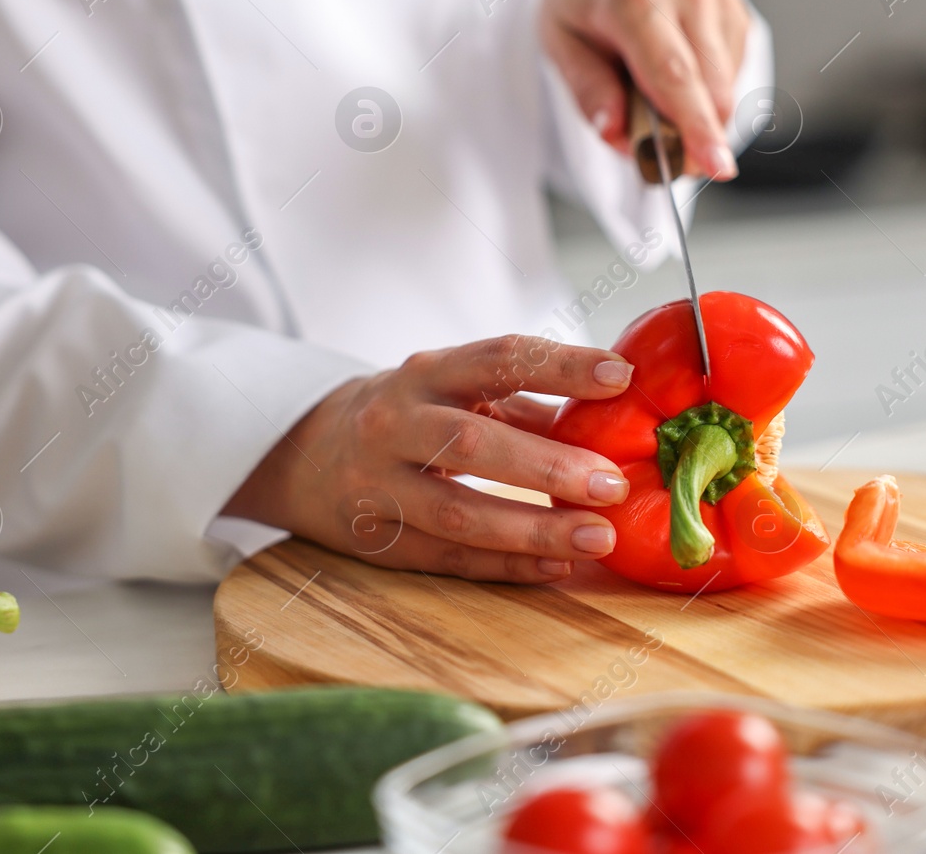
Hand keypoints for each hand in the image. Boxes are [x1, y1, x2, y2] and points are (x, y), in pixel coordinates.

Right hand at [223, 336, 634, 583]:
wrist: (305, 453)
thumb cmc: (409, 415)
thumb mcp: (455, 390)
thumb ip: (529, 403)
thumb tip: (617, 417)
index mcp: (426, 373)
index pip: (497, 358)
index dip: (559, 365)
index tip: (620, 377)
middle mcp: (395, 424)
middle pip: (472, 443)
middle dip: (548, 465)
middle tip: (613, 484)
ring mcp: (379, 486)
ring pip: (459, 513)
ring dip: (535, 528)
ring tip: (599, 536)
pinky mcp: (378, 539)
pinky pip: (450, 558)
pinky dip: (508, 565)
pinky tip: (558, 567)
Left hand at [541, 0, 750, 180]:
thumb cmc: (583, 7)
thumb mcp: (560, 47)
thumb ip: (588, 91)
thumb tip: (617, 131)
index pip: (673, 74)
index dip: (695, 125)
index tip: (715, 166)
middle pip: (708, 85)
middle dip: (701, 136)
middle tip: (678, 164)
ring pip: (726, 85)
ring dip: (702, 114)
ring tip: (661, 107)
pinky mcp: (733, 4)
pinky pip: (734, 71)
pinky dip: (710, 90)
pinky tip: (681, 77)